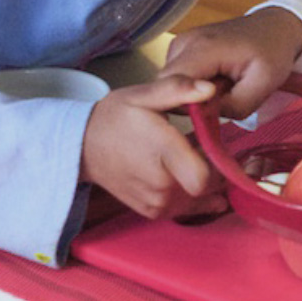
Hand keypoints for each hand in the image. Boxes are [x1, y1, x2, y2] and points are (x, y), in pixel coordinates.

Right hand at [81, 76, 226, 219]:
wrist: (83, 146)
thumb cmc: (116, 117)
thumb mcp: (145, 94)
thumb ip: (179, 89)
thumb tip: (210, 88)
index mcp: (163, 154)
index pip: (204, 177)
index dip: (218, 164)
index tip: (216, 145)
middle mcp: (161, 184)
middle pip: (206, 188)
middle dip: (215, 171)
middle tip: (208, 149)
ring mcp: (155, 202)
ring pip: (198, 201)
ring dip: (204, 184)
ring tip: (196, 159)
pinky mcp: (151, 211)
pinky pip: (183, 209)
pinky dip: (191, 196)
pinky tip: (187, 174)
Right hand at [159, 7, 301, 119]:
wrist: (274, 27)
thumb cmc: (272, 53)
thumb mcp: (264, 84)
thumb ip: (234, 106)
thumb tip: (204, 116)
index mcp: (203, 48)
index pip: (171, 85)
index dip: (184, 105)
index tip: (208, 112)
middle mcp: (184, 42)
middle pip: (166, 86)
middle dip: (188, 102)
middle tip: (222, 99)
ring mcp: (180, 43)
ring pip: (170, 84)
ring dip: (191, 94)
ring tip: (223, 87)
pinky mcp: (181, 48)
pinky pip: (177, 77)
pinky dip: (192, 85)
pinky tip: (216, 80)